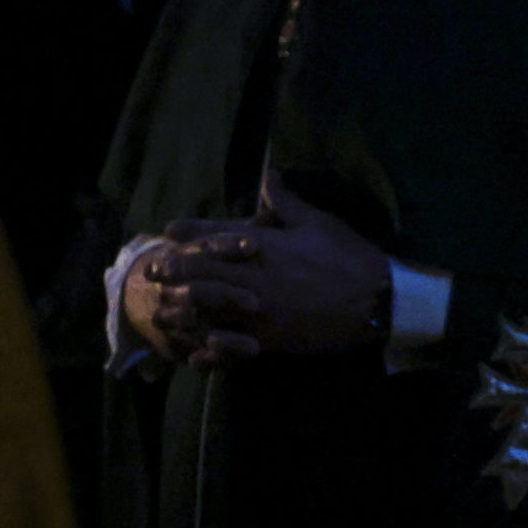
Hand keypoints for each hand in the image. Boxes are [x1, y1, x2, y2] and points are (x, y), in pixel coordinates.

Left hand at [149, 178, 393, 366]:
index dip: (191, 233)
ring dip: (183, 312)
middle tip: (152, 272)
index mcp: (266, 247)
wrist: (375, 301)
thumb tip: (269, 173)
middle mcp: (255, 279)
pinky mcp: (269, 339)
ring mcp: (259, 312)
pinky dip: (211, 350)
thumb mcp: (318, 222)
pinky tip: (195, 354)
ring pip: (209, 312)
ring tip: (161, 313)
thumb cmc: (348, 256)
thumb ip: (286, 201)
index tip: (169, 230)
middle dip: (174, 272)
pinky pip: (231, 345)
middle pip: (202, 275)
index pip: (218, 237)